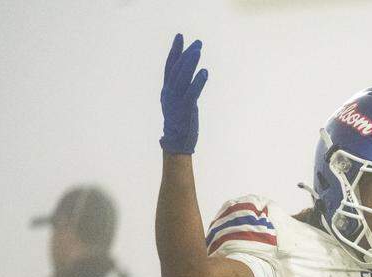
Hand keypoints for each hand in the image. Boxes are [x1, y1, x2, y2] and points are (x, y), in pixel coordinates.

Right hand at [160, 33, 208, 154]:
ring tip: (198, 50)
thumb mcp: (177, 102)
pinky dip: (197, 82)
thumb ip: (181, 89)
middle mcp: (169, 93)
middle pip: (177, 69)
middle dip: (186, 54)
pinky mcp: (185, 109)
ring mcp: (176, 101)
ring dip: (190, 63)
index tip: (180, 37)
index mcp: (167, 91)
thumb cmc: (180, 124)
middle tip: (197, 43)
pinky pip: (191, 93)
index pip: (170, 66)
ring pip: (182, 77)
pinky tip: (204, 72)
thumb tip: (190, 77)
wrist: (176, 143)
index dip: (175, 51)